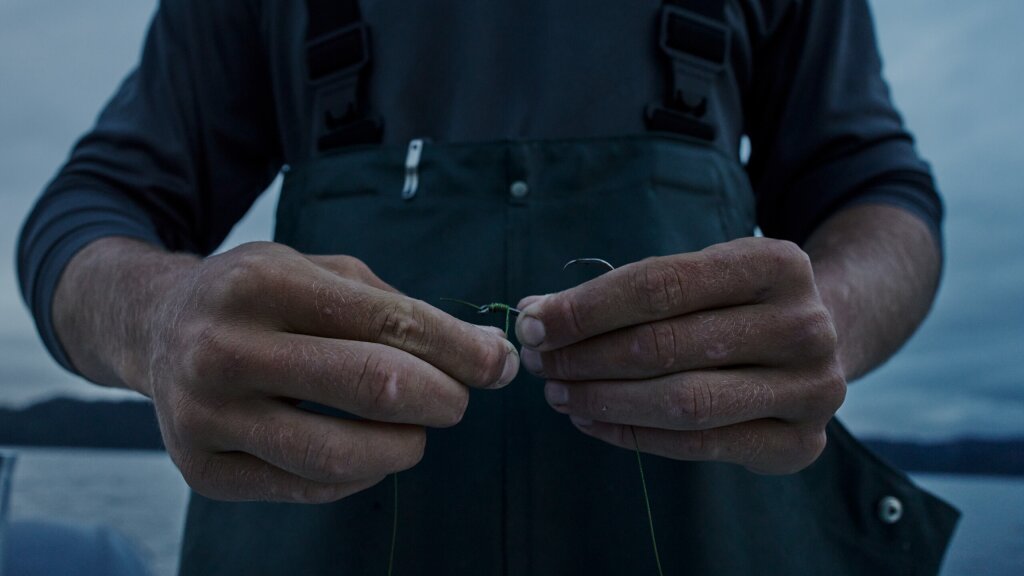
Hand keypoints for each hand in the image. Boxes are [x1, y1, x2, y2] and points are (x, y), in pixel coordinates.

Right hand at [136, 242, 517, 501]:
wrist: (157, 329)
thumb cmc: (261, 298)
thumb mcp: (323, 274)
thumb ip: (403, 312)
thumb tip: (490, 358)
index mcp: (262, 282)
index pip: (388, 323)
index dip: (458, 350)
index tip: (499, 365)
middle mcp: (224, 347)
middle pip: (371, 386)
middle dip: (441, 399)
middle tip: (458, 402)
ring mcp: (205, 415)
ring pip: (338, 455)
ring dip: (403, 448)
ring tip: (414, 432)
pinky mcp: (202, 470)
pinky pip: (306, 488)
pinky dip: (357, 476)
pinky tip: (366, 451)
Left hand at [514, 238, 845, 473]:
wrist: (819, 341)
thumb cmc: (735, 303)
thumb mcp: (697, 275)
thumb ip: (623, 292)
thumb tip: (535, 313)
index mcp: (777, 264)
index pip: (661, 285)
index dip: (586, 308)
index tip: (533, 323)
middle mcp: (805, 325)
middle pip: (667, 346)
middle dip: (585, 356)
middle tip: (538, 361)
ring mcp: (811, 389)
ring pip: (683, 402)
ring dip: (604, 399)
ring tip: (557, 392)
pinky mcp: (801, 444)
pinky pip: (698, 446)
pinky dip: (633, 435)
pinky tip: (591, 420)